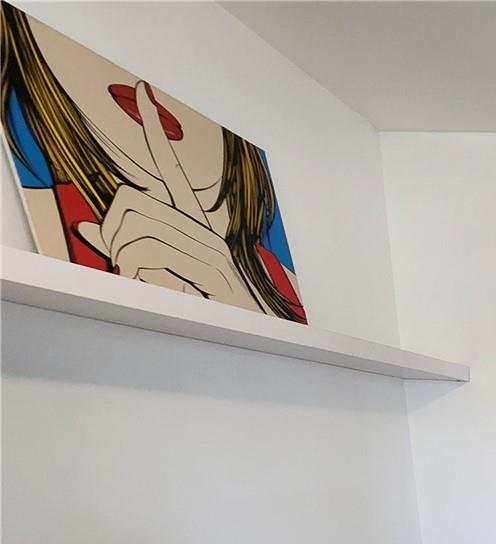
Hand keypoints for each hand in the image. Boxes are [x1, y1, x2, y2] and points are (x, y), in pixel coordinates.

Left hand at [76, 83, 255, 308]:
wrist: (248, 337)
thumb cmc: (205, 306)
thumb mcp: (157, 273)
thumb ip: (123, 247)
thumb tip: (87, 230)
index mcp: (194, 226)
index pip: (171, 169)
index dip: (155, 132)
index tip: (145, 94)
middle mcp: (203, 229)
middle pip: (131, 203)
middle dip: (112, 236)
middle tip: (123, 264)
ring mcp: (208, 249)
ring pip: (135, 235)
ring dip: (125, 264)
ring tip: (144, 281)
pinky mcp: (209, 269)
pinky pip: (147, 260)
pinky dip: (140, 279)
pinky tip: (160, 291)